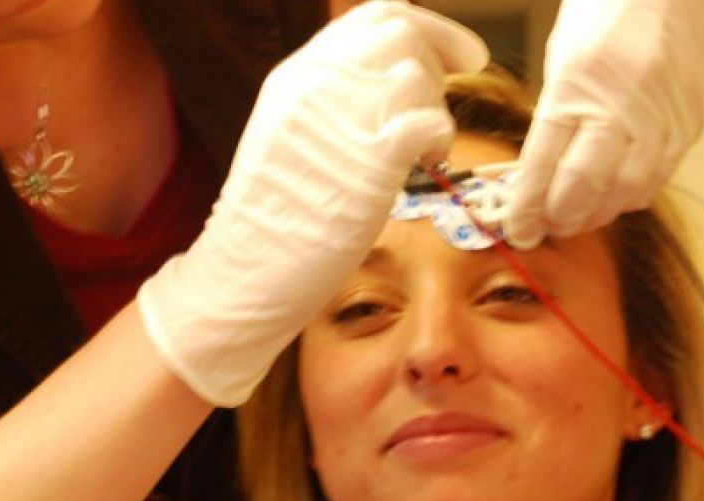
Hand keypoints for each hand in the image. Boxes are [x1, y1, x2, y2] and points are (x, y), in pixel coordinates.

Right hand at [137, 1, 488, 405]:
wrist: (245, 273)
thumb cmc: (278, 218)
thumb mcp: (293, 135)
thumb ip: (333, 98)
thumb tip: (394, 75)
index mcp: (296, 75)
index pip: (375, 16)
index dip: (429, 29)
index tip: (458, 57)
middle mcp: (314, 86)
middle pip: (400, 33)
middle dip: (437, 64)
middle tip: (438, 106)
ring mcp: (338, 122)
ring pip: (415, 72)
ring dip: (437, 106)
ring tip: (425, 147)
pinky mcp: (365, 166)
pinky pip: (426, 120)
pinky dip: (439, 136)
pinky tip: (427, 163)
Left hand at [500, 0, 703, 247]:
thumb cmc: (605, 18)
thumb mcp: (563, 61)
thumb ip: (555, 119)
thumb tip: (540, 180)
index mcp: (578, 83)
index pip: (544, 162)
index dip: (528, 205)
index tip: (518, 230)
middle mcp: (623, 103)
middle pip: (586, 185)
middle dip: (561, 217)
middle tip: (546, 227)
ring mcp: (663, 116)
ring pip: (628, 190)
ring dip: (599, 213)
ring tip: (578, 217)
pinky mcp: (690, 123)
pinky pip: (660, 176)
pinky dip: (633, 194)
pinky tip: (615, 195)